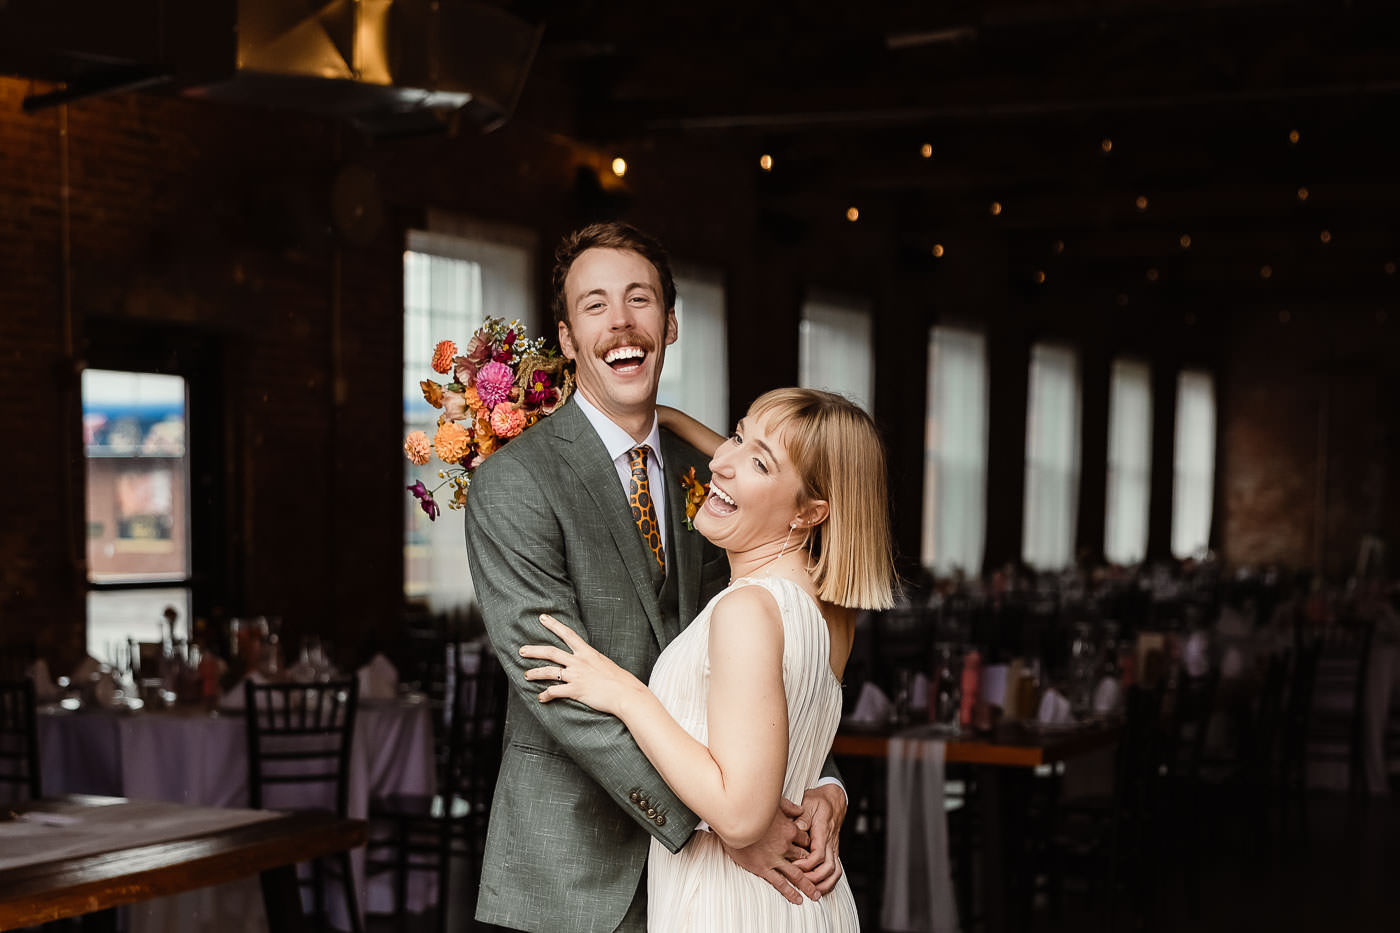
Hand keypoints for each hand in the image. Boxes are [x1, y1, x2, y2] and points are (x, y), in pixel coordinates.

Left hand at [521, 614, 641, 715]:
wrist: (625, 693)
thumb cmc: (619, 680)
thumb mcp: (605, 664)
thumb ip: (593, 662)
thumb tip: (588, 663)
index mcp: (587, 652)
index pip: (567, 634)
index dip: (553, 625)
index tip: (542, 617)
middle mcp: (579, 662)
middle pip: (551, 652)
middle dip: (534, 650)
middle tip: (521, 650)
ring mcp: (577, 676)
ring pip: (549, 671)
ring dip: (535, 673)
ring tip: (526, 675)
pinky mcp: (576, 690)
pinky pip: (555, 691)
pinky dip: (545, 695)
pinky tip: (540, 698)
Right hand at [721, 799, 819, 904]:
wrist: (732, 819)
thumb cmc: (752, 808)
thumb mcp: (774, 802)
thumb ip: (790, 807)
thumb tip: (801, 809)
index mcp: (789, 829)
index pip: (806, 840)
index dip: (810, 845)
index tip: (812, 850)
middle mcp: (785, 845)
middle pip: (803, 858)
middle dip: (812, 867)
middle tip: (820, 876)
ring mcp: (774, 858)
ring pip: (796, 875)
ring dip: (807, 886)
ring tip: (816, 895)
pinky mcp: (762, 868)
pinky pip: (780, 883)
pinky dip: (790, 892)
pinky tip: (798, 899)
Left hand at [791, 783, 846, 894]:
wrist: (834, 798)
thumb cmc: (819, 800)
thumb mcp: (808, 803)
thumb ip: (802, 818)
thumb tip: (794, 829)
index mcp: (823, 831)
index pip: (818, 854)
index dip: (806, 864)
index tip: (793, 866)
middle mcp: (830, 842)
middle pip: (828, 868)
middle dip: (813, 879)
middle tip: (799, 882)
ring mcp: (834, 847)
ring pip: (835, 872)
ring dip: (823, 884)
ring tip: (810, 890)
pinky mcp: (834, 851)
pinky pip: (836, 870)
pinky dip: (829, 882)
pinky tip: (818, 886)